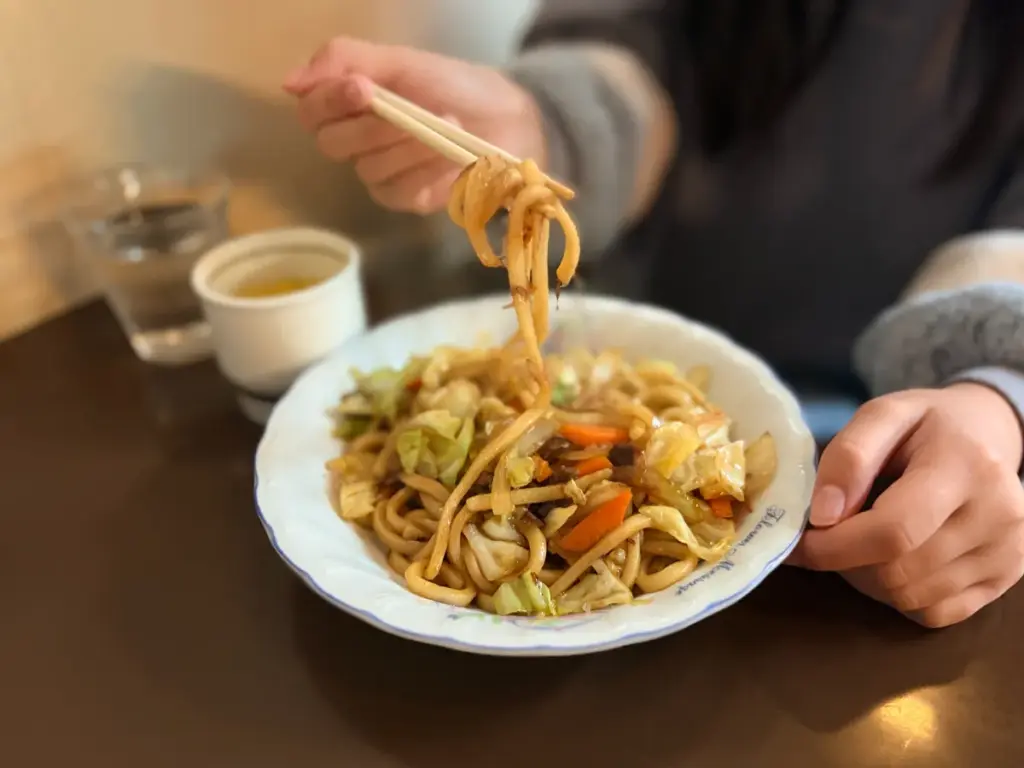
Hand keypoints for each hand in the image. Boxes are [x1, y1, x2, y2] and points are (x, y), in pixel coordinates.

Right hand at [283, 36, 546, 213]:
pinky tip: (449, 154)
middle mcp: (355, 142)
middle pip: (333, 144)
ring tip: (447, 124)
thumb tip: (288, 82)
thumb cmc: (453, 86)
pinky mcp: (404, 200)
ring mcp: (378, 174)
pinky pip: (397, 190)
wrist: (506, 119)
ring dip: (409, 146)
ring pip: (369, 168)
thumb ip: (344, 60)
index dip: (329, 102)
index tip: (363, 89)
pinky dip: (425, 170)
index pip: (310, 111)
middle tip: (410, 111)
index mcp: (348, 105)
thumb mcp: (400, 61)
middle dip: (374, 127)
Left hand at [789, 384, 1023, 626]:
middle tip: (830, 537)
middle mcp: (997, 516)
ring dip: (868, 580)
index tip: (800, 541)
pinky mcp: (1006, 580)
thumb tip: (822, 515)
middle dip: (846, 562)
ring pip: (911, 598)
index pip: (894, 531)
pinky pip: (934, 613)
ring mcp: (1008, 553)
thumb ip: (848, 457)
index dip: (835, 546)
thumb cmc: (927, 425)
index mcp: (965, 467)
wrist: (990, 436)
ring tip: (863, 542)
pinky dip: (900, 596)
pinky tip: (895, 559)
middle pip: (898, 572)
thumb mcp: (883, 415)